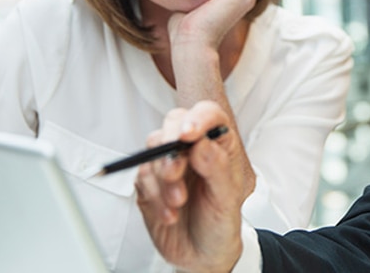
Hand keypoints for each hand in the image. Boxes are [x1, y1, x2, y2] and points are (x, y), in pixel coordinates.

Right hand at [135, 102, 249, 272]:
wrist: (201, 254)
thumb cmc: (220, 222)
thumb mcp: (227, 199)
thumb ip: (217, 168)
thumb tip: (201, 143)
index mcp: (218, 144)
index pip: (208, 115)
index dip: (197, 118)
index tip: (188, 135)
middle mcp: (192, 148)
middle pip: (173, 123)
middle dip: (170, 146)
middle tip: (175, 172)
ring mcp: (168, 162)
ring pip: (153, 149)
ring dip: (163, 178)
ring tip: (179, 204)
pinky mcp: (149, 182)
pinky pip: (142, 176)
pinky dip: (154, 196)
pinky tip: (170, 215)